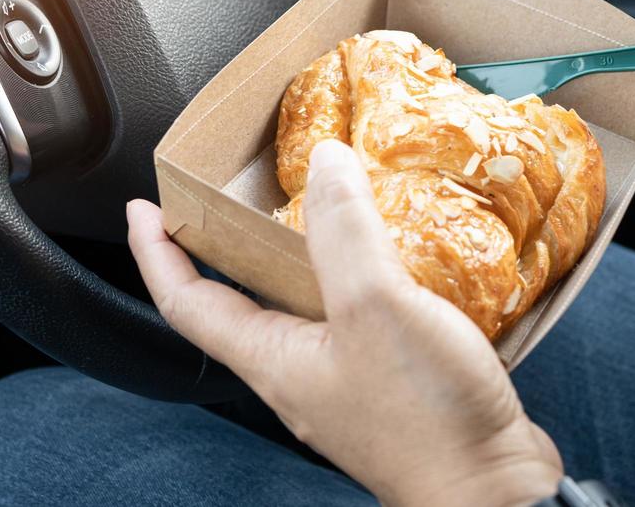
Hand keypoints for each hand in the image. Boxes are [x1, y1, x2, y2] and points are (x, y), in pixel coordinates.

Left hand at [127, 140, 562, 506]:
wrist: (492, 494)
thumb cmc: (423, 417)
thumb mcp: (374, 306)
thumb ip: (345, 230)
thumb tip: (325, 160)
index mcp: (272, 358)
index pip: (186, 303)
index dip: (158, 253)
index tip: (142, 208)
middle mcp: (299, 371)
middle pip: (243, 301)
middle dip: (232, 243)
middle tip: (239, 190)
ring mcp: (346, 380)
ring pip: (306, 305)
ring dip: (305, 254)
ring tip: (324, 204)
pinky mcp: (393, 381)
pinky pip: (360, 316)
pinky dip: (364, 276)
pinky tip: (396, 253)